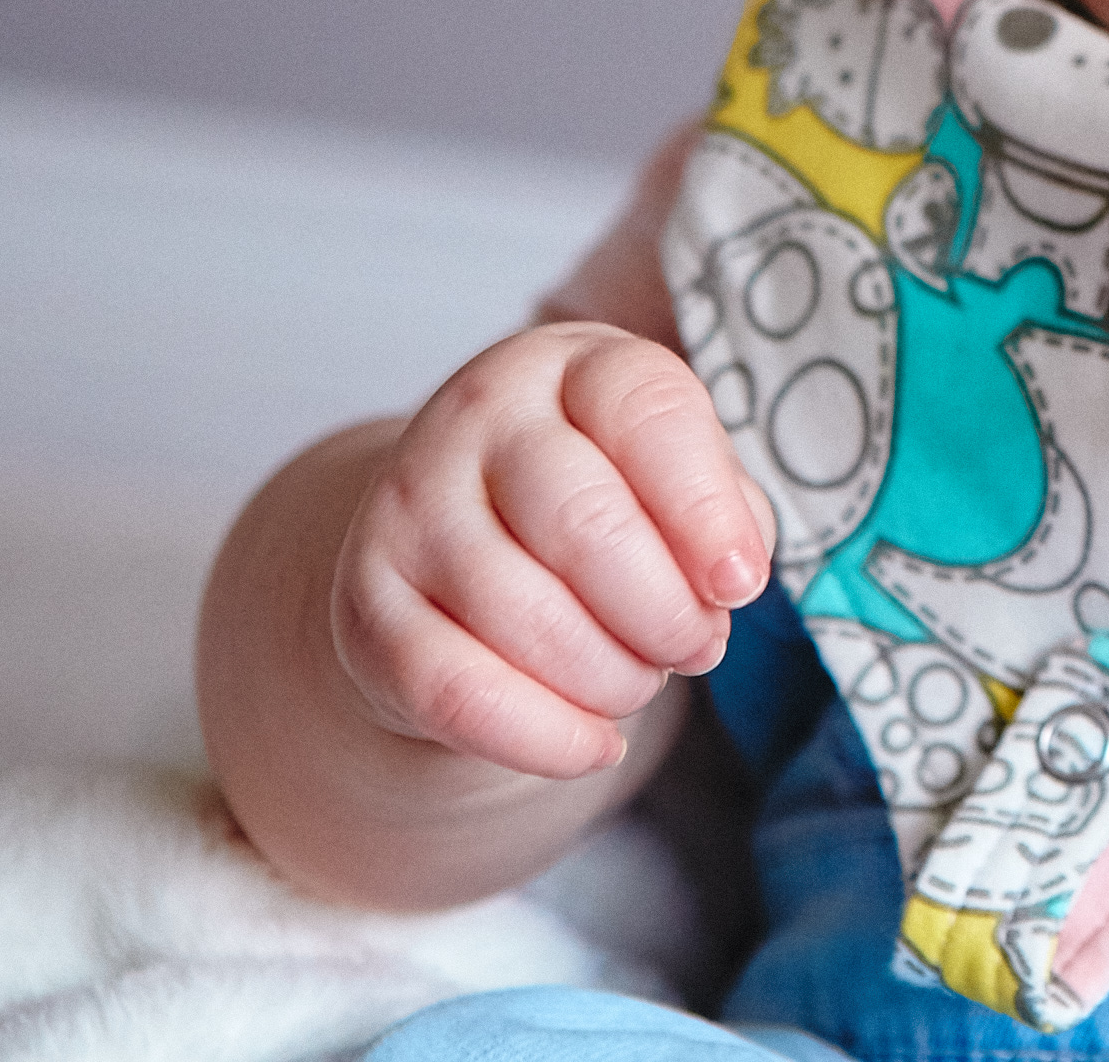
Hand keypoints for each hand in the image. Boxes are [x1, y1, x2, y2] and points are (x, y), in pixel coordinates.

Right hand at [330, 323, 772, 778]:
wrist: (460, 546)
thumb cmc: (605, 499)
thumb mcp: (671, 473)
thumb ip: (723, 509)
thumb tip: (728, 578)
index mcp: (574, 364)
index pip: (647, 413)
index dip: (707, 509)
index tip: (740, 584)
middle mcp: (480, 416)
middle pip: (585, 523)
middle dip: (665, 612)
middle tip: (696, 647)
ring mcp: (410, 509)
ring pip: (525, 615)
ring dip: (612, 678)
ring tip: (639, 681)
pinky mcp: (367, 609)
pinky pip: (457, 693)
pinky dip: (545, 736)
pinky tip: (593, 744)